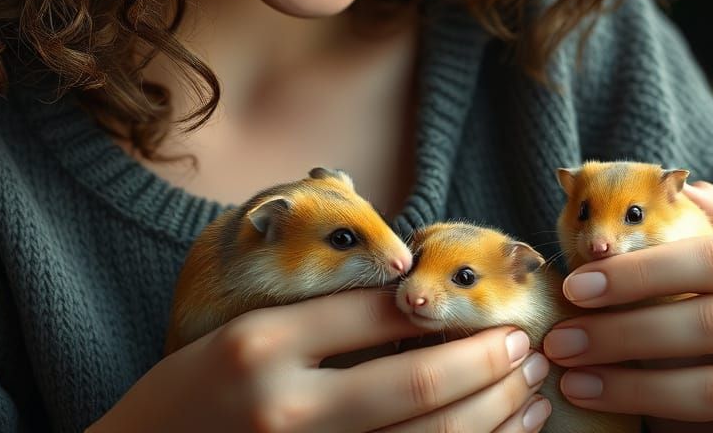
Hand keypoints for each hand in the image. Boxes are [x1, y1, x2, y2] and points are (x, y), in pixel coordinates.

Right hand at [88, 288, 552, 431]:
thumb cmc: (184, 396)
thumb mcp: (236, 335)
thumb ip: (313, 319)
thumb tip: (408, 294)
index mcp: (259, 343)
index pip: (370, 313)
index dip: (436, 307)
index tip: (480, 301)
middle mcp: (284, 405)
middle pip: (411, 385)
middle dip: (482, 364)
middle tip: (524, 344)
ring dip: (488, 417)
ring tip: (528, 392)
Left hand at [540, 180, 712, 430]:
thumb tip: (675, 183)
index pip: (707, 259)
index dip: (636, 271)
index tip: (573, 284)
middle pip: (705, 320)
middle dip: (619, 328)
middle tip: (558, 337)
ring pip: (709, 383)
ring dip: (625, 379)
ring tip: (568, 371)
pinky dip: (649, 407)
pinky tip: (598, 396)